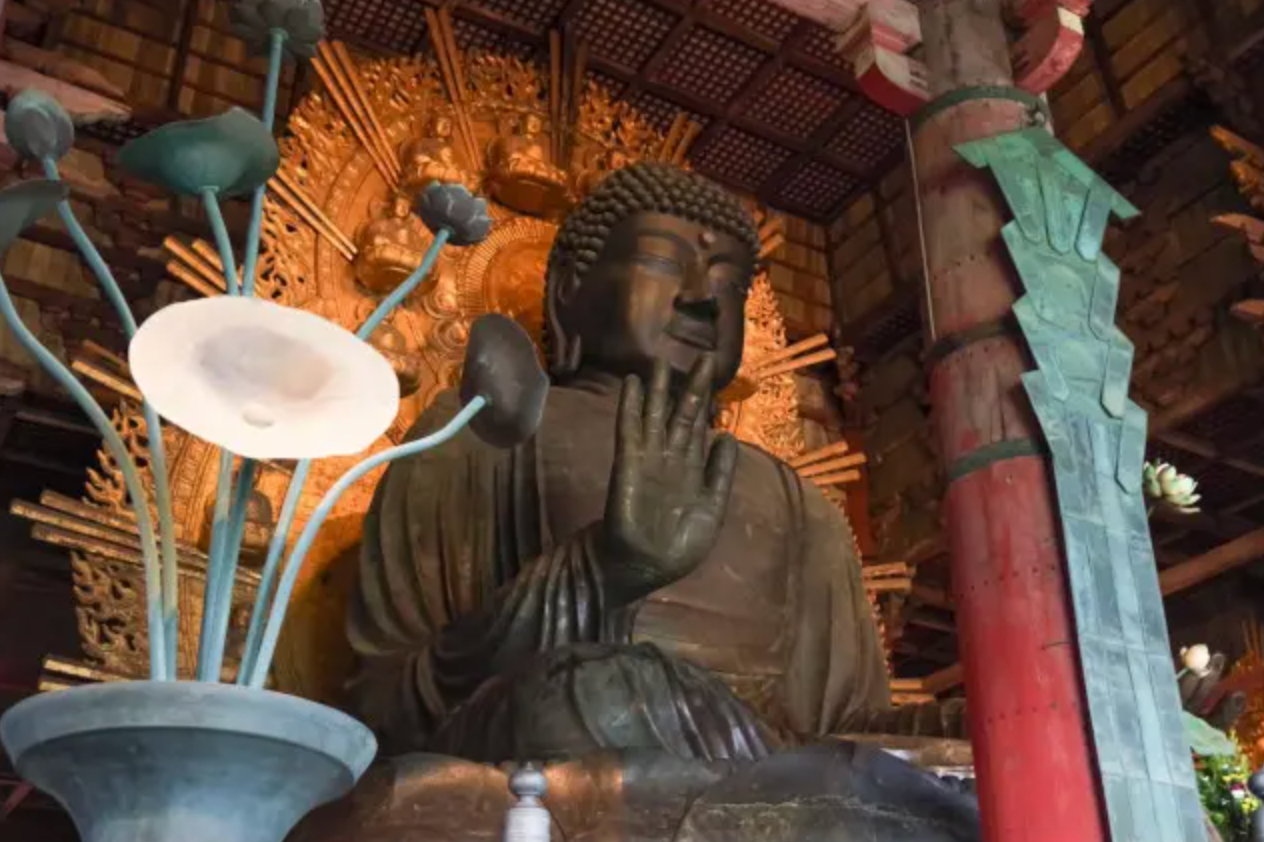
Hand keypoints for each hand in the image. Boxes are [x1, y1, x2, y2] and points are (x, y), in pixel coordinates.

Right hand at [602, 355, 737, 601]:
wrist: (644, 566)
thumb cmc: (678, 545)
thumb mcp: (712, 509)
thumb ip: (719, 474)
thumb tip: (728, 436)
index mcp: (692, 469)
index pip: (701, 427)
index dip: (708, 403)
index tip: (716, 375)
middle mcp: (670, 458)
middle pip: (682, 414)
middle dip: (691, 387)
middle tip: (703, 357)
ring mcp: (648, 458)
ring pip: (655, 415)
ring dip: (658, 388)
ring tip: (660, 360)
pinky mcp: (627, 462)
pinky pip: (629, 428)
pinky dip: (630, 405)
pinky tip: (631, 383)